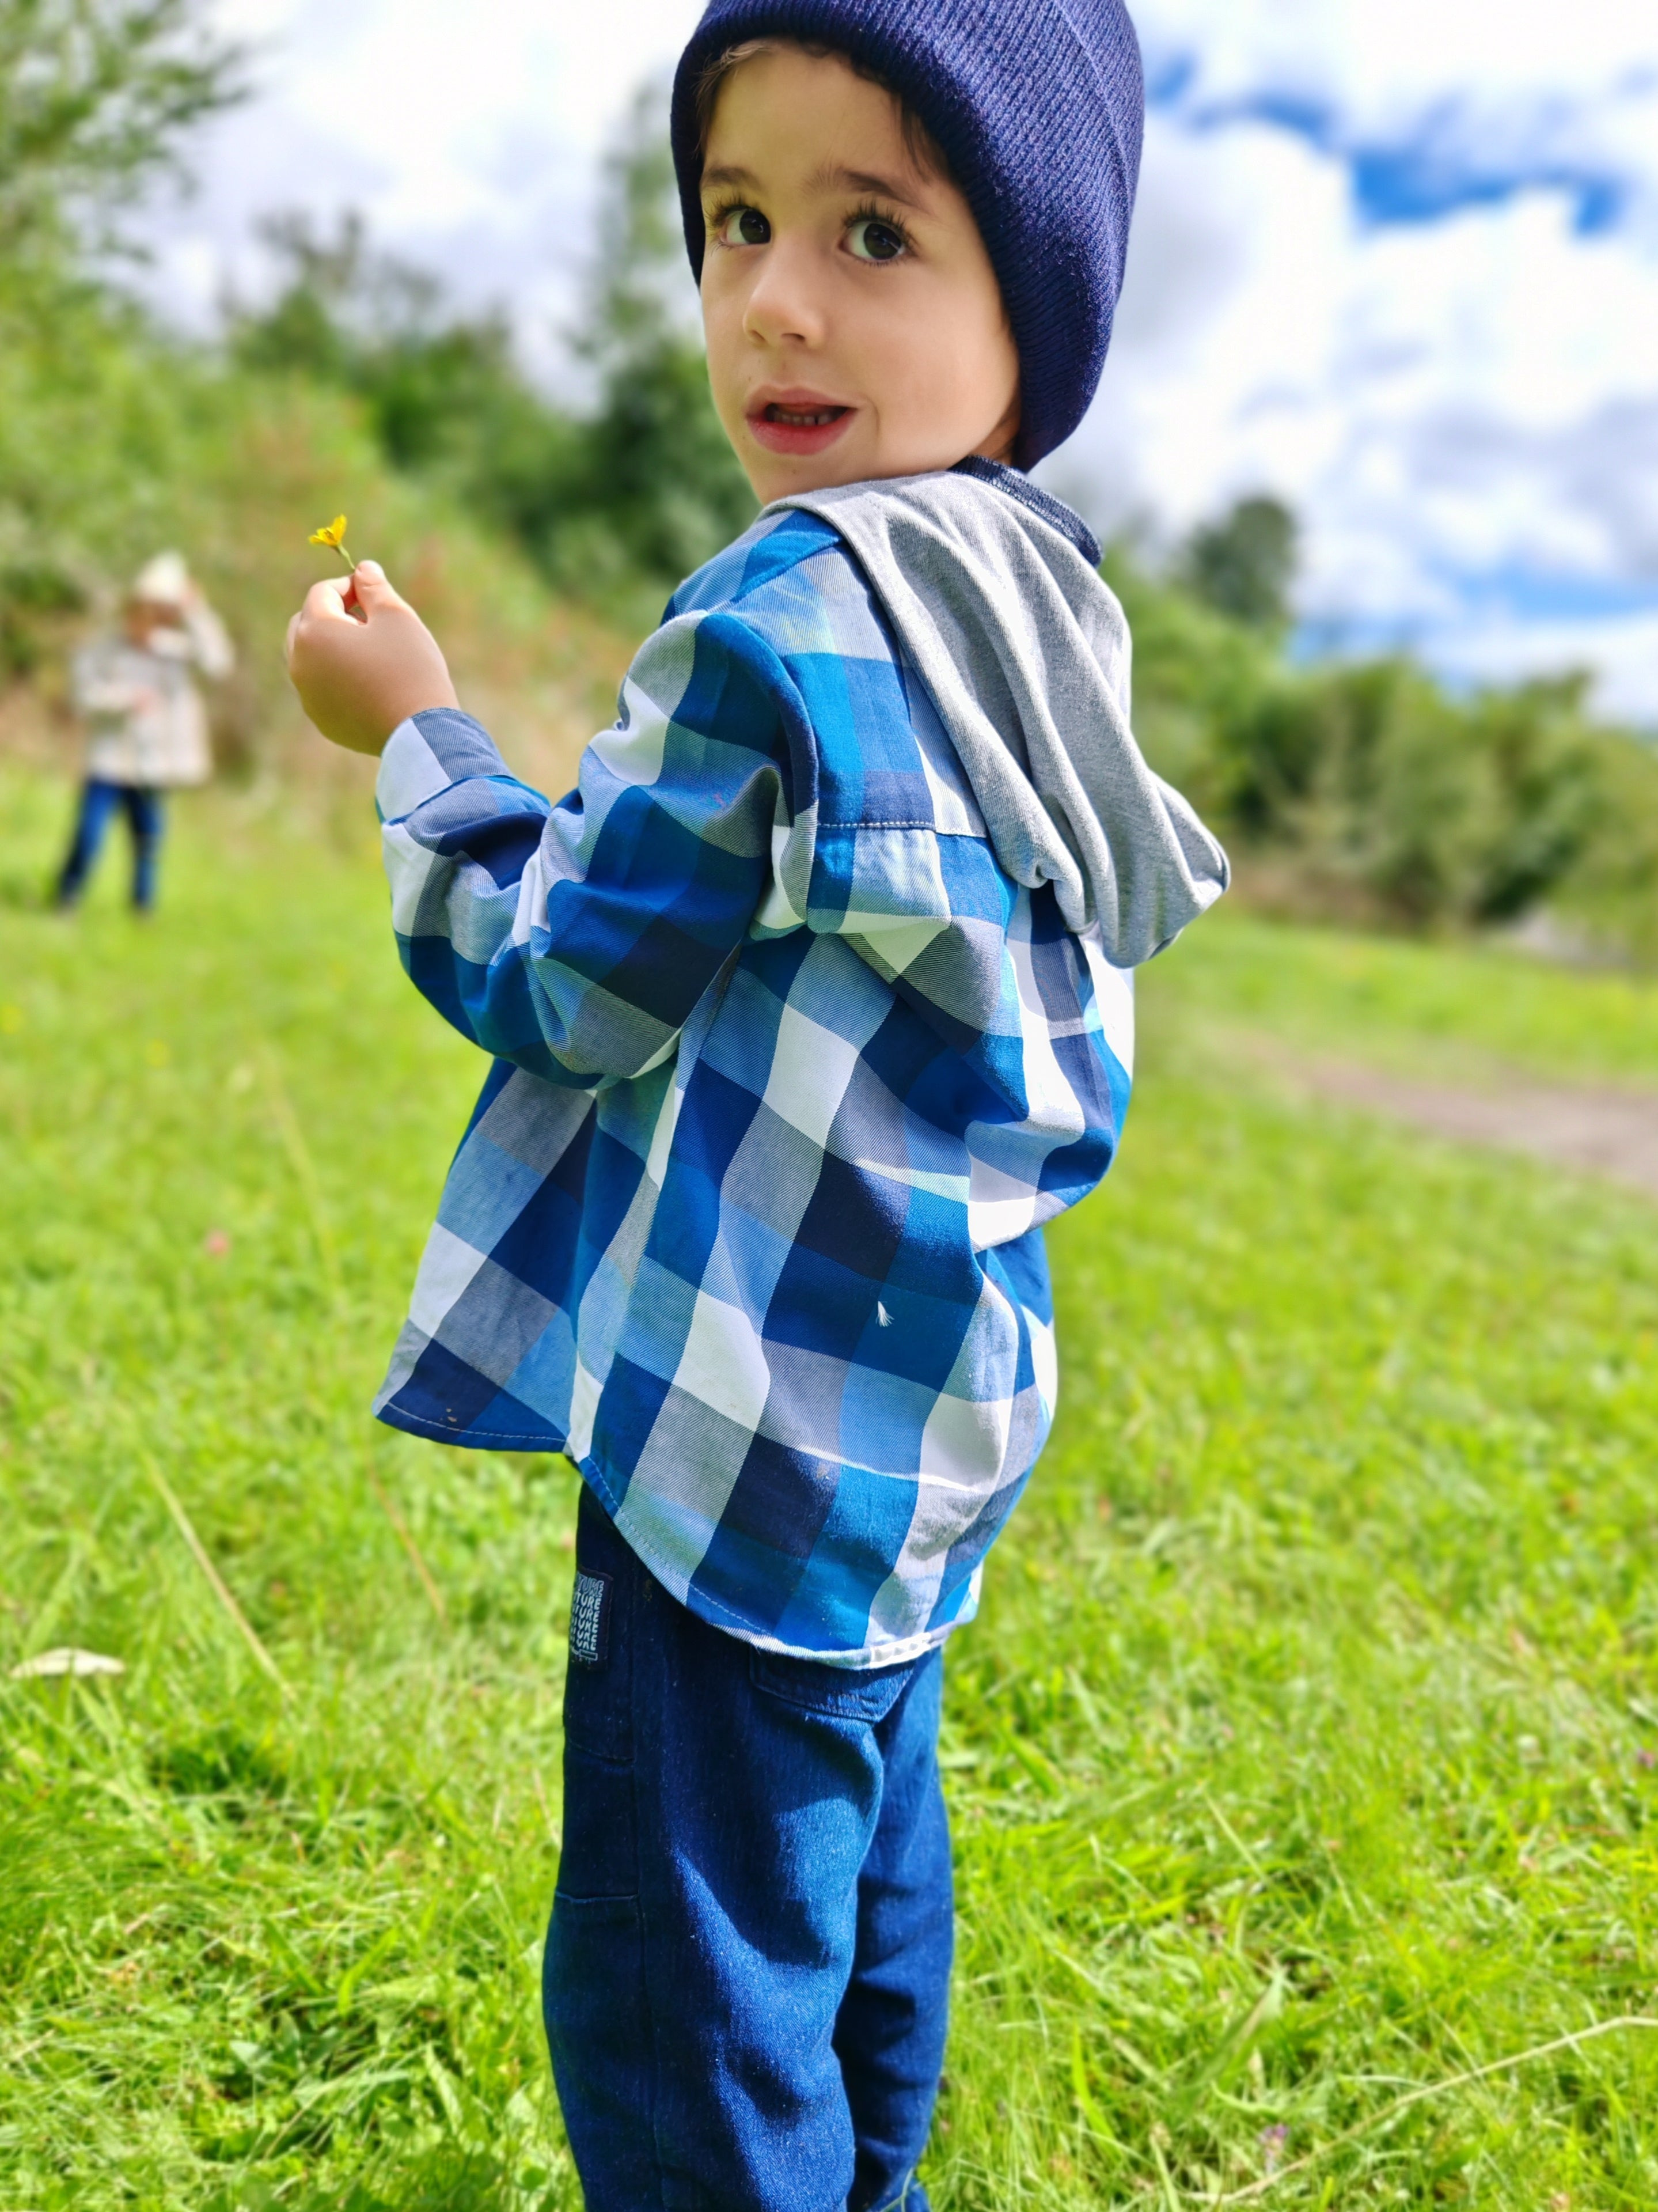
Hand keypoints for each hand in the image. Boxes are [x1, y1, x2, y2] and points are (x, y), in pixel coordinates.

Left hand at [284, 561, 458, 754]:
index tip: (375, 595)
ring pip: (309, 657)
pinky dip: (335, 678)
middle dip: (332, 615)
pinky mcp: (322, 720)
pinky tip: (367, 683)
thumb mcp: (397, 616)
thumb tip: (362, 568)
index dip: (349, 587)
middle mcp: (300, 663)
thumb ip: (374, 587)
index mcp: (314, 631)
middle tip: (369, 623)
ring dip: (331, 646)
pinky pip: (320, 688)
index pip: (322, 592)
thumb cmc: (410, 667)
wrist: (421, 732)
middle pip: (306, 623)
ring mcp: (308, 695)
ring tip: (369, 653)